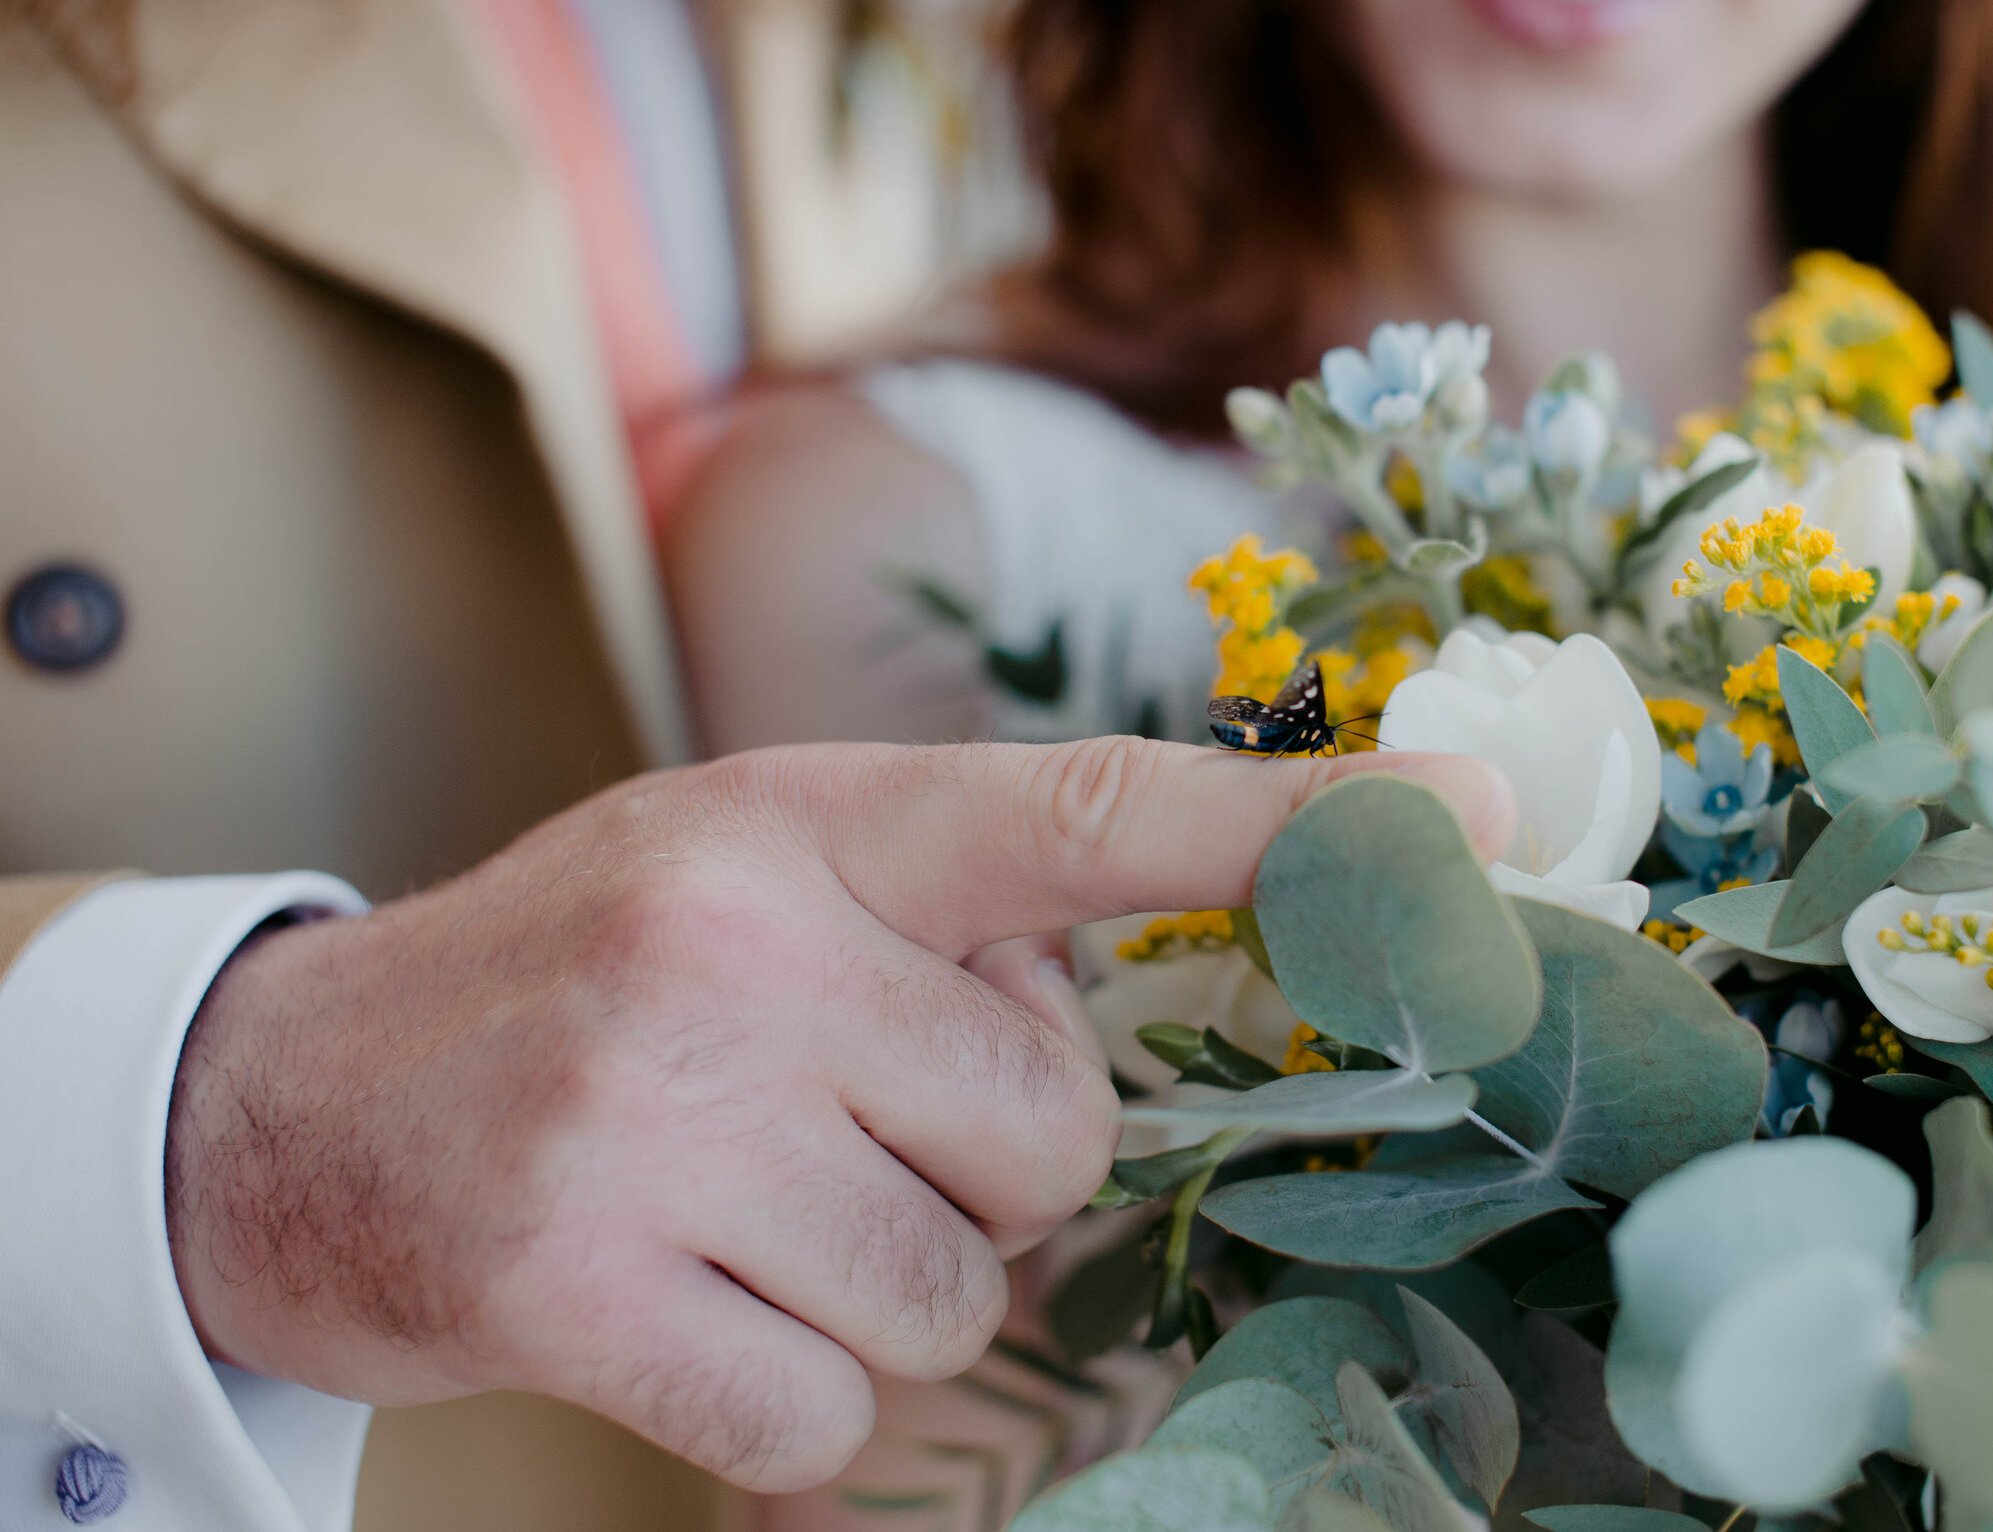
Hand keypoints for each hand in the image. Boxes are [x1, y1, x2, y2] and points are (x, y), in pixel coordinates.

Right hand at [164, 739, 1511, 1488]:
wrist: (286, 1104)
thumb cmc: (580, 977)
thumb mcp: (754, 872)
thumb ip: (948, 918)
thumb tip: (1127, 1025)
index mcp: (806, 820)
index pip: (1090, 815)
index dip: (1296, 828)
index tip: (1477, 823)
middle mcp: (740, 946)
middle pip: (1053, 1134)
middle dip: (980, 1162)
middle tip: (828, 1123)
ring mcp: (654, 1117)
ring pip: (955, 1287)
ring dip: (880, 1282)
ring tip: (737, 1203)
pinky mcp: (579, 1284)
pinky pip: (826, 1407)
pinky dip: (783, 1390)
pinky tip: (675, 1300)